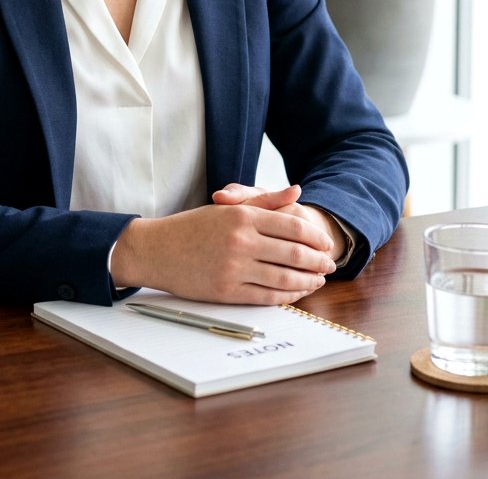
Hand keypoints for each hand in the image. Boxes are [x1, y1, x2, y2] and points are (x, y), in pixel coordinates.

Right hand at [110, 183, 336, 305]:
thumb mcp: (229, 208)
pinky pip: (266, 296)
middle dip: (317, 261)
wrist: (158, 250)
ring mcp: (234, 267)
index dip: (315, 237)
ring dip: (307, 281)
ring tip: (318, 281)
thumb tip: (296, 191)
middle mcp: (241, 241)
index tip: (326, 244)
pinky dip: (287, 296)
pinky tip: (296, 293)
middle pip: (294, 253)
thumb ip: (265, 201)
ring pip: (284, 278)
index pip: (292, 227)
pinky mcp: (227, 291)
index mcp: (242, 216)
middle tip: (330, 265)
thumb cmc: (193, 227)